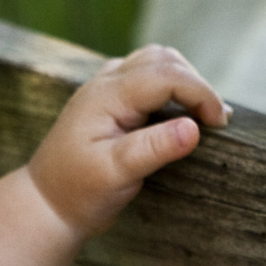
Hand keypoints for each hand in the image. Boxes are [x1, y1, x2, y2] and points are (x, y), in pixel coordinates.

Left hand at [29, 45, 229, 237]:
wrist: (46, 205)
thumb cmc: (78, 192)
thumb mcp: (116, 174)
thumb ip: (153, 149)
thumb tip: (195, 128)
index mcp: (107, 96)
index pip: (166, 76)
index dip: (201, 93)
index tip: (220, 125)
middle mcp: (106, 83)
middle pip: (164, 60)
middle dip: (197, 84)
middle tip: (217, 122)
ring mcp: (106, 88)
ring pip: (156, 62)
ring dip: (186, 81)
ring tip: (206, 115)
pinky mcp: (111, 100)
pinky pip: (147, 77)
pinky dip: (173, 87)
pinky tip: (184, 113)